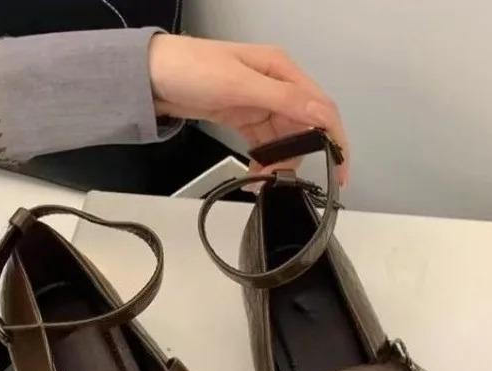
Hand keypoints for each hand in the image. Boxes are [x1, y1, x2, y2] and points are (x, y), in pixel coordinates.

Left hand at [148, 34, 348, 186]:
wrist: (151, 76)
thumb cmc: (190, 69)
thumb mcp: (239, 85)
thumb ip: (283, 100)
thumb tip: (321, 116)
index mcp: (282, 70)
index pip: (321, 108)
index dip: (335, 141)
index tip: (339, 172)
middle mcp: (276, 85)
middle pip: (305, 128)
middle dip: (298, 157)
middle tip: (281, 180)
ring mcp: (260, 102)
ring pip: (285, 140)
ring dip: (279, 163)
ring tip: (261, 179)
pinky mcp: (245, 118)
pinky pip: (265, 144)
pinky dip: (264, 160)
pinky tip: (255, 173)